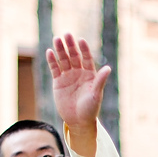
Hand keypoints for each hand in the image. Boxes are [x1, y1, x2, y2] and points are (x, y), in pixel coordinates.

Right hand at [47, 34, 111, 151]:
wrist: (78, 121)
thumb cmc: (90, 109)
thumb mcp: (96, 94)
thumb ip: (100, 80)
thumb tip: (108, 68)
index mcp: (90, 74)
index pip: (86, 58)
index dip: (84, 49)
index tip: (81, 40)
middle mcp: (79, 73)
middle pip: (74, 56)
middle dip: (70, 45)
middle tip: (67, 34)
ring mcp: (68, 76)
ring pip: (63, 60)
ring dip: (60, 50)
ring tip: (56, 39)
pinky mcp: (58, 82)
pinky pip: (55, 69)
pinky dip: (52, 61)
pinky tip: (49, 52)